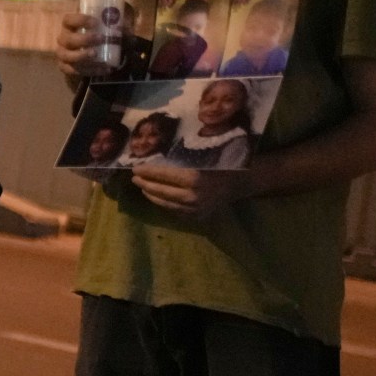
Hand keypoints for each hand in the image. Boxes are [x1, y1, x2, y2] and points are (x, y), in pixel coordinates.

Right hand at [54, 9, 118, 84]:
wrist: (94, 48)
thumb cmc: (101, 30)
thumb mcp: (112, 24)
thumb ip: (120, 24)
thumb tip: (124, 29)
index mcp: (70, 24)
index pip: (69, 19)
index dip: (80, 20)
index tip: (96, 22)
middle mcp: (63, 38)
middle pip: (67, 39)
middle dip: (83, 40)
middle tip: (100, 39)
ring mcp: (63, 53)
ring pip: (66, 56)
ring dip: (81, 56)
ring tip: (96, 55)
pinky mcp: (65, 67)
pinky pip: (72, 70)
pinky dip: (89, 71)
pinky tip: (103, 70)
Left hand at [128, 163, 255, 219]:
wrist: (240, 183)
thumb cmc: (221, 164)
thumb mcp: (201, 158)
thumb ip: (181, 162)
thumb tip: (154, 159)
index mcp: (194, 179)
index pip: (163, 175)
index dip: (148, 171)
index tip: (135, 168)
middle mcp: (192, 196)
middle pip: (161, 191)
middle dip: (145, 184)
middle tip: (135, 178)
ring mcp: (194, 209)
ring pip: (166, 204)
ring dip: (152, 195)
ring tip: (143, 188)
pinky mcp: (196, 217)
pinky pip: (175, 211)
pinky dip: (164, 204)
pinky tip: (157, 197)